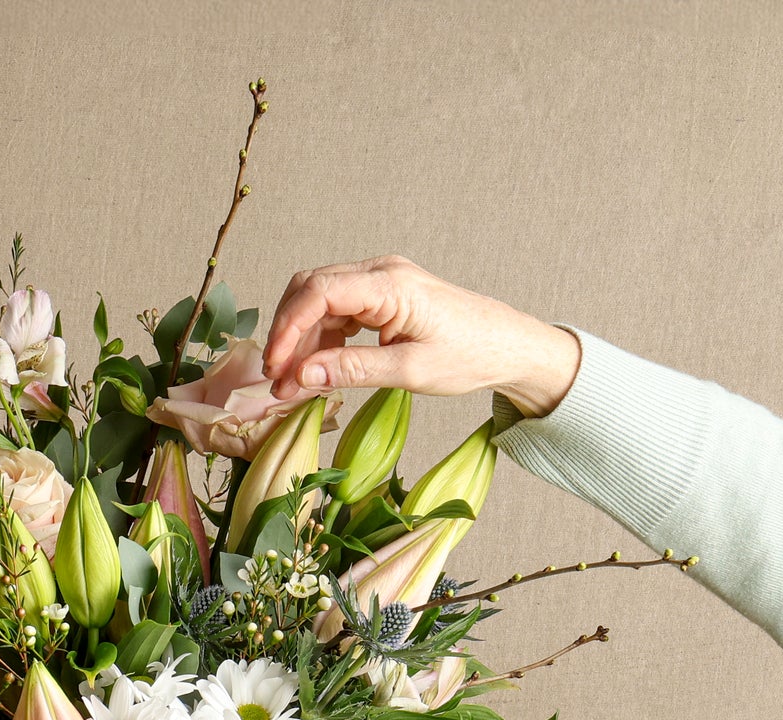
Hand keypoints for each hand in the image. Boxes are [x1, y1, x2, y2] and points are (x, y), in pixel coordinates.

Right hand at [262, 255, 580, 417]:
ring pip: (319, 301)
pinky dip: (320, 339)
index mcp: (390, 284)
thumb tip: (302, 374)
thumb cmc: (469, 355)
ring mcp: (380, 282)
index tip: (275, 366)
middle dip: (287, 334)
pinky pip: (337, 311)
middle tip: (277, 380)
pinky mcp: (382, 296)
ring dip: (301, 340)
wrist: (507, 346)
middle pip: (310, 290)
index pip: (318, 293)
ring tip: (293, 383)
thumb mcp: (409, 370)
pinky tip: (319, 369)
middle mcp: (381, 272)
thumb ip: (353, 370)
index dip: (287, 329)